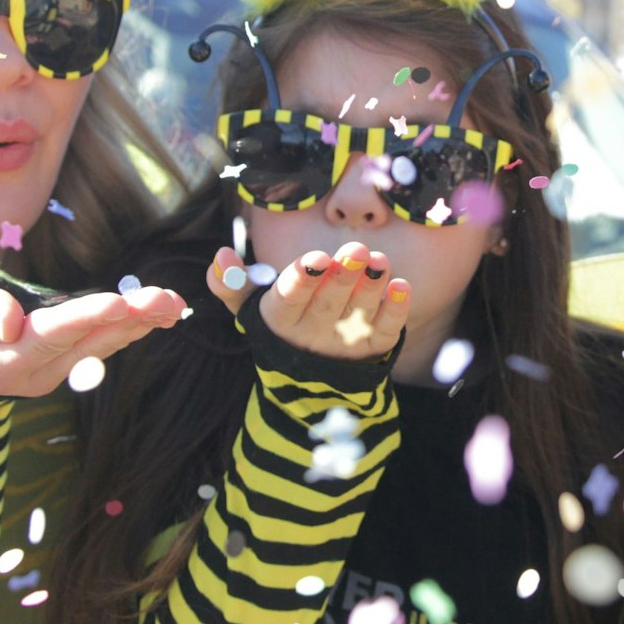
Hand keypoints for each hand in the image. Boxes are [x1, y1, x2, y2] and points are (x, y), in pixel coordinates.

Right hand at [0, 260, 185, 397]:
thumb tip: (9, 321)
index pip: (46, 335)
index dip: (83, 318)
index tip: (118, 302)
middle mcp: (32, 373)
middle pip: (84, 342)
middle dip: (128, 319)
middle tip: (166, 299)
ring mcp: (51, 370)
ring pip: (100, 345)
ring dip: (140, 323)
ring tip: (174, 304)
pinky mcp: (63, 361)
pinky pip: (102, 343)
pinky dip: (132, 326)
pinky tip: (160, 312)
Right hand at [207, 241, 408, 361]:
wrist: (311, 373)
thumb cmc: (282, 320)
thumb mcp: (250, 307)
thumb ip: (231, 283)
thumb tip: (222, 255)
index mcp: (281, 319)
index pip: (289, 300)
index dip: (303, 280)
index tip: (317, 258)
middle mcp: (313, 333)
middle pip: (328, 305)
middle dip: (342, 277)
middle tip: (357, 250)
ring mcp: (345, 342)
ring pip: (359, 314)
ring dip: (371, 288)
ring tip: (380, 261)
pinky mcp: (372, 348)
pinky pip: (386, 332)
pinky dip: (395, 311)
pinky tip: (402, 287)